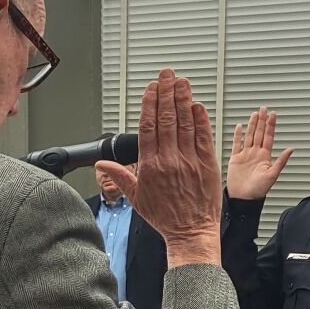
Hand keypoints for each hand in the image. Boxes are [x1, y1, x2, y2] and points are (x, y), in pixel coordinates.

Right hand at [100, 70, 220, 262]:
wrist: (191, 233)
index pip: (148, 127)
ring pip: (186, 123)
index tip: (151, 89)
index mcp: (150, 166)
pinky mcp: (207, 165)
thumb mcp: (136, 198)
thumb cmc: (165, 218)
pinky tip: (197, 105)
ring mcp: (190, 161)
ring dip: (183, 100)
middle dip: (167, 93)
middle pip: (166, 119)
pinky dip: (201, 119)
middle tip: (167, 75)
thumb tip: (102, 164)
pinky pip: (204, 137)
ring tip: (182, 82)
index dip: (150, 104)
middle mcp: (170, 160)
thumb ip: (119, 176)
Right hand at [227, 107, 292, 199]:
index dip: (270, 125)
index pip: (268, 137)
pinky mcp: (236, 159)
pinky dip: (238, 135)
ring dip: (252, 125)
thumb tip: (291, 149)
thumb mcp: (272, 175)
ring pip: (249, 136)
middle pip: (259, 133)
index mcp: (265, 157)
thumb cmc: (258, 190)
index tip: (273, 114)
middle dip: (262, 120)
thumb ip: (281, 161)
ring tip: (255, 114)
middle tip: (264, 108)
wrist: (243, 198)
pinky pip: (237, 144)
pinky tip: (240, 127)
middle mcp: (256, 154)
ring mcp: (246, 155)